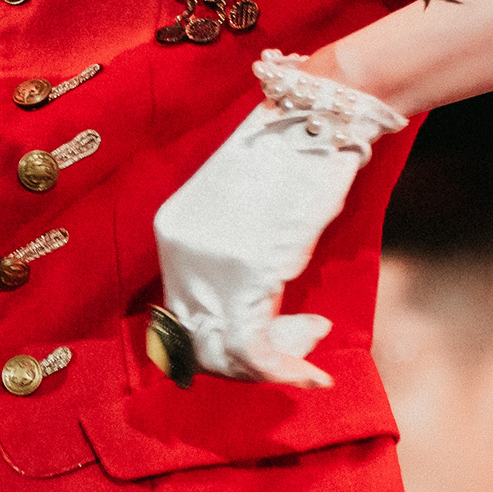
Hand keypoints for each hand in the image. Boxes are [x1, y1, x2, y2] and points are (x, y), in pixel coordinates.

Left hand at [147, 57, 403, 387]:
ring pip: (224, 355)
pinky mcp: (246, 277)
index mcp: (172, 232)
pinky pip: (255, 350)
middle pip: (198, 343)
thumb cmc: (297, 157)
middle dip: (251, 361)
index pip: (183, 317)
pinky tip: (315, 376)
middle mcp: (179, 252)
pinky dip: (285, 372)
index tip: (279, 335)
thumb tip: (254, 311)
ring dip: (274, 365)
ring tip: (312, 341)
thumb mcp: (252, 211)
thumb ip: (238, 258)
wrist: (320, 115)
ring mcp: (208, 266)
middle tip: (301, 340)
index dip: (228, 343)